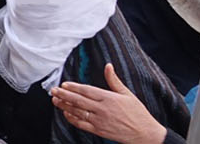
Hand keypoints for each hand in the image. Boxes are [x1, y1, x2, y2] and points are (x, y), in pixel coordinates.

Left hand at [51, 64, 168, 143]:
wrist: (146, 134)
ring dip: (64, 106)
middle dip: (63, 95)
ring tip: (55, 101)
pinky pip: (82, 124)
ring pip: (77, 112)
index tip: (63, 84)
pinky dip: (72, 119)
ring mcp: (100, 121)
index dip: (73, 87)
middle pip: (78, 100)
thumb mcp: (127, 94)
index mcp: (109, 98)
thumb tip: (108, 65)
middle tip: (53, 91)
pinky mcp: (99, 131)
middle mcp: (102, 109)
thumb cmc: (138, 113)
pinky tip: (66, 114)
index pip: (86, 90)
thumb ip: (114, 80)